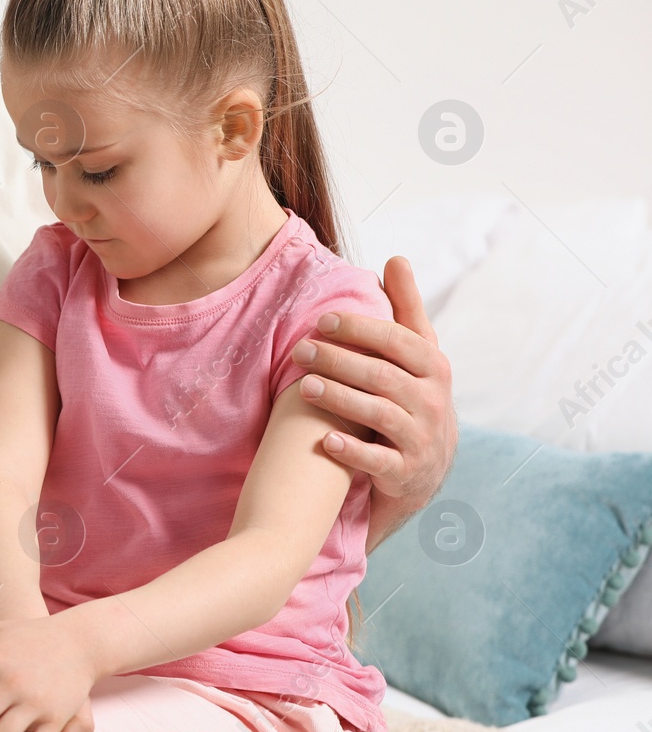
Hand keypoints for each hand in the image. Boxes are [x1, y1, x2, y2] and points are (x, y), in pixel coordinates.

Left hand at [291, 257, 456, 551]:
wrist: (426, 467)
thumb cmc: (414, 395)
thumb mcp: (417, 354)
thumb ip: (406, 308)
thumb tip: (395, 258)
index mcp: (433, 368)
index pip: (399, 341)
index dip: (362, 329)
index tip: (322, 320)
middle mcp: (433, 402)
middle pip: (383, 376)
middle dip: (339, 360)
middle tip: (299, 351)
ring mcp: (421, 439)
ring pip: (379, 415)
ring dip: (340, 399)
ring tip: (303, 387)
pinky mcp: (405, 473)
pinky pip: (377, 462)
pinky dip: (351, 451)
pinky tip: (324, 439)